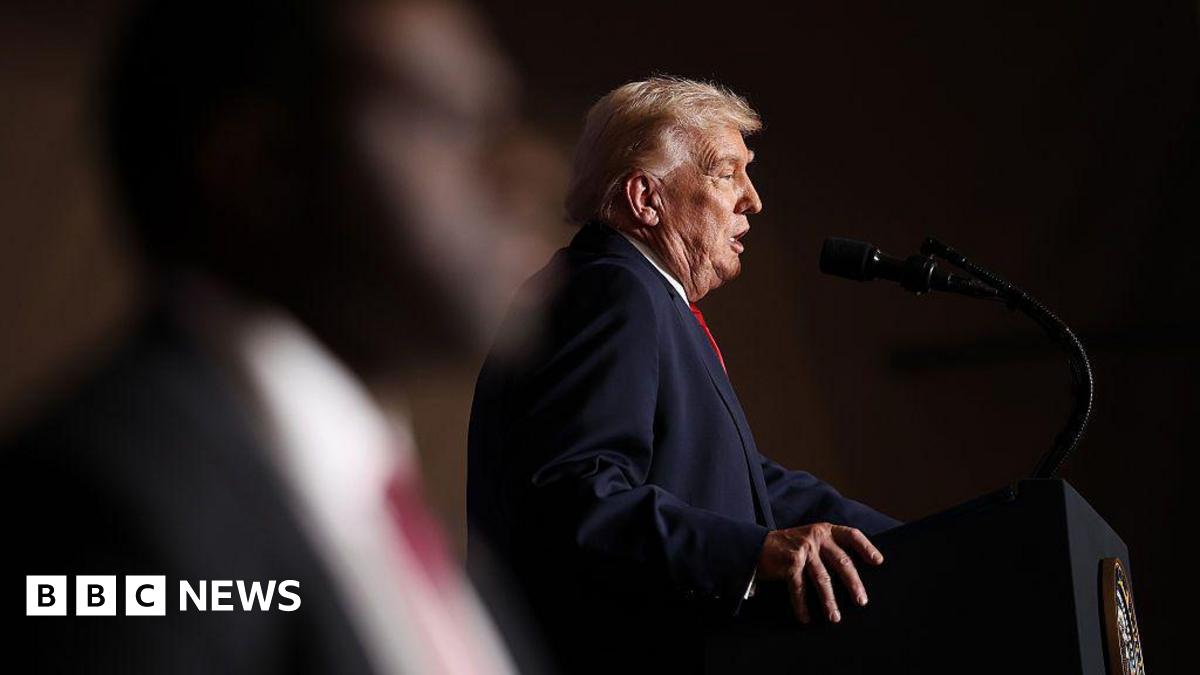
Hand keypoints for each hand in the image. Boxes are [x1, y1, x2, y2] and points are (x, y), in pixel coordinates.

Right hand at [756, 523, 883, 623]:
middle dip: (853, 583)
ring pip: (822, 579)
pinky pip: (800, 589)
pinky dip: (802, 606)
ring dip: (829, 601)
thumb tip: (853, 573)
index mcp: (825, 530)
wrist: (756, 546)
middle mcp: (816, 537)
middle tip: (861, 601)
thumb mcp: (811, 539)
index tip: (878, 562)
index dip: (866, 547)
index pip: (851, 535)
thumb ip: (829, 548)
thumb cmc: (789, 547)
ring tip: (834, 617)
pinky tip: (806, 618)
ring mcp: (804, 550)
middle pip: (842, 561)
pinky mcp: (791, 563)